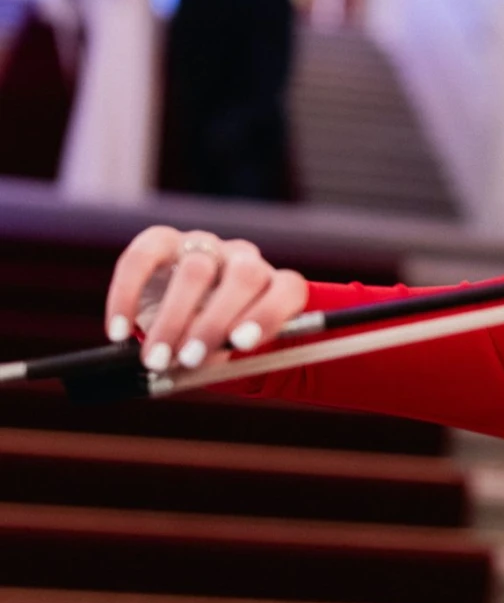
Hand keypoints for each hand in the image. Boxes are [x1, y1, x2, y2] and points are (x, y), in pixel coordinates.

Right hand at [104, 226, 308, 372]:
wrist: (179, 320)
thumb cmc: (208, 342)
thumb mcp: (223, 353)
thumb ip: (221, 355)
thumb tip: (200, 362)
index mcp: (272, 285)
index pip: (287, 289)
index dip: (269, 313)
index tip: (240, 344)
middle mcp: (243, 258)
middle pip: (244, 278)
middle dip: (216, 322)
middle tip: (190, 358)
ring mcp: (204, 245)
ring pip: (196, 271)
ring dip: (173, 318)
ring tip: (155, 359)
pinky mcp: (161, 240)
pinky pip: (142, 259)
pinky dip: (126, 296)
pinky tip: (117, 331)